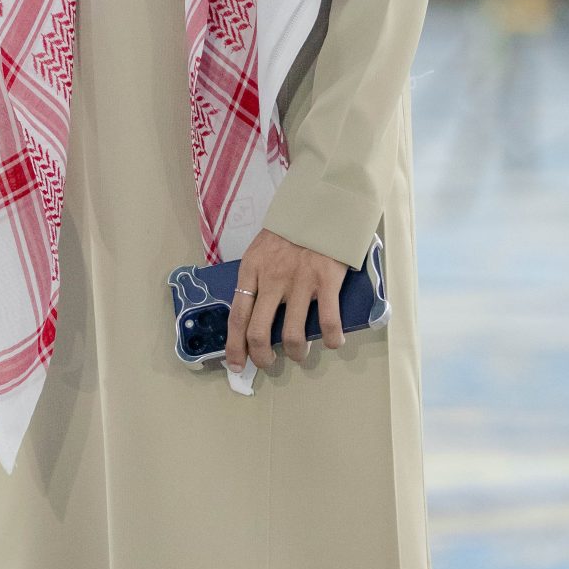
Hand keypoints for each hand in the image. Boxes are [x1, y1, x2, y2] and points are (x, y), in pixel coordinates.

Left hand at [225, 229, 346, 374]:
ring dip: (296, 353)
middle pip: (259, 332)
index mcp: (252, 270)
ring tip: (300, 354)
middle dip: (261, 357)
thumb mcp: (261, 250)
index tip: (235, 364)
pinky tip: (333, 342)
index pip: (237, 316)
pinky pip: (328, 322)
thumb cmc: (290, 231)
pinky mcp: (327, 281)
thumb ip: (256, 279)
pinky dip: (331, 339)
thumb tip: (254, 314)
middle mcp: (272, 279)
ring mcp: (300, 281)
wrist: (321, 204)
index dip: (234, 346)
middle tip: (268, 363)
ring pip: (292, 335)